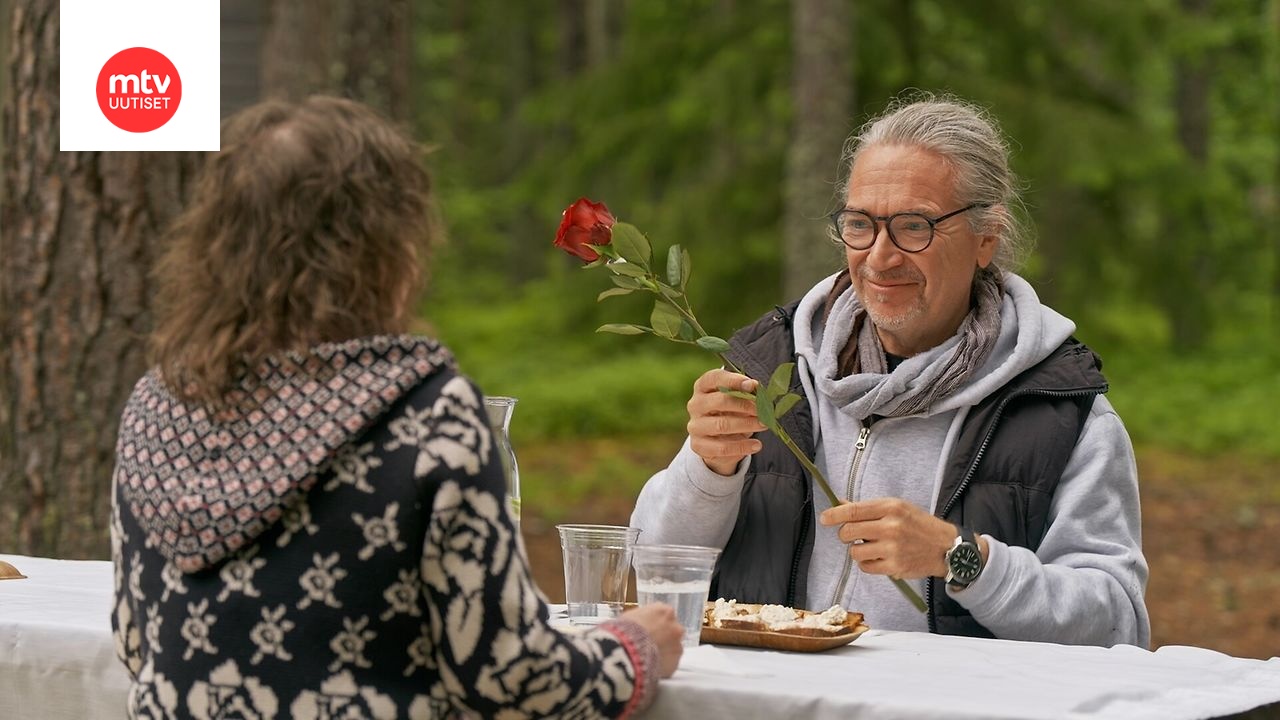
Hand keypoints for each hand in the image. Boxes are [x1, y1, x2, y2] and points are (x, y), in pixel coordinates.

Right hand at [621, 603, 683, 677]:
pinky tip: (650, 666)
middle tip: (648, 644)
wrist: (627, 652)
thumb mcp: (629, 617)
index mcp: (664, 611)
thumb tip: (639, 623)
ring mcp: (677, 646)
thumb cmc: (624, 632)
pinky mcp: (675, 663)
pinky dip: (662, 666)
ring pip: (672, 649)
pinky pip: (669, 664)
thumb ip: (641, 619)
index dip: (655, 624)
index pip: (664, 615)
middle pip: (672, 631)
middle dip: (663, 637)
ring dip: (663, 652)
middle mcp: (675, 626)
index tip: (648, 630)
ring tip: (647, 658)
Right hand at [686, 369, 765, 474]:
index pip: (714, 378)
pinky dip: (742, 447)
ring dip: (747, 425)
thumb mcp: (736, 399)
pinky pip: (722, 447)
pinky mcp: (698, 445)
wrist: (716, 440)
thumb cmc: (729, 412)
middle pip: (720, 401)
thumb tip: (756, 388)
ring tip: (764, 425)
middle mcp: (695, 405)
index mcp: (702, 387)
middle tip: (764, 410)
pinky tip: (756, 445)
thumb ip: (745, 393)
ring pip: (721, 425)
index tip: (753, 385)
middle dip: (745, 405)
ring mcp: (695, 426)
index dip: (733, 380)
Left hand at [818, 498, 968, 578]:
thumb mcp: (898, 507)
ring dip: (857, 550)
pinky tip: (878, 557)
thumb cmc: (919, 525)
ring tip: (870, 546)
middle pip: (848, 532)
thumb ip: (869, 508)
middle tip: (852, 535)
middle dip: (845, 534)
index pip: (853, 511)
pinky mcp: (894, 568)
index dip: (834, 515)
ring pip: (854, 552)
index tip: (824, 518)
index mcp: (891, 508)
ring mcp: (892, 549)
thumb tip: (841, 504)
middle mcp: (891, 527)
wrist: (945, 547)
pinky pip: (865, 567)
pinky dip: (867, 563)